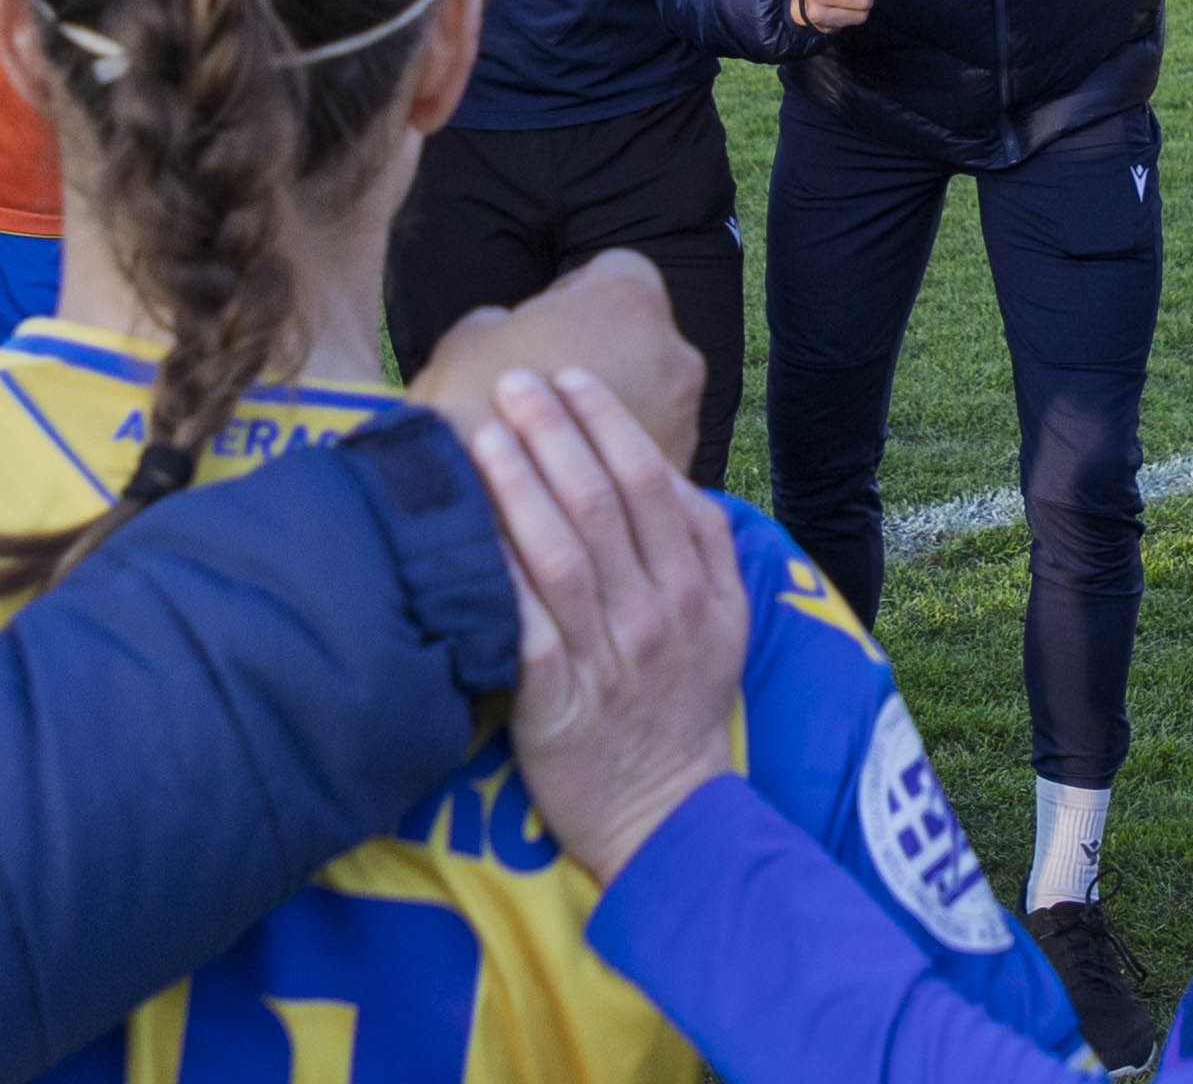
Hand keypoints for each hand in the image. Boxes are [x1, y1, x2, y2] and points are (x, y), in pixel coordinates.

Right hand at [407, 249, 701, 472]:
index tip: (542, 325)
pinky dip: (619, 459)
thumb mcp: (469, 339)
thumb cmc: (467, 409)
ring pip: (653, 396)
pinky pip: (651, 450)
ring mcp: (685, 419)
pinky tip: (570, 476)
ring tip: (554, 438)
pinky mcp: (678, 480)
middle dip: (601, 355)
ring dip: (615, 407)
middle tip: (548, 386)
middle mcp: (674, 352)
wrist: (477, 517)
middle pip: (640, 337)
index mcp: (629, 300)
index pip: (613, 273)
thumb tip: (514, 329)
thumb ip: (508, 319)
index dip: (572, 295)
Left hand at [469, 367, 747, 883]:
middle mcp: (656, 612)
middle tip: (514, 383)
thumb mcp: (727, 622)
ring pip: (560, 552)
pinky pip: (523, 624)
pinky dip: (496, 574)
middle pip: (602, 502)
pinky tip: (465, 534)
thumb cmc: (682, 707)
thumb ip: (708, 544)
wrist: (662, 813)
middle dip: (555, 432)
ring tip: (481, 436)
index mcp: (697, 585)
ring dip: (518, 486)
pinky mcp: (556, 701)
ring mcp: (607, 656)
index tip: (570, 378)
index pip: (652, 482)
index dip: (608, 423)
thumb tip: (668, 472)